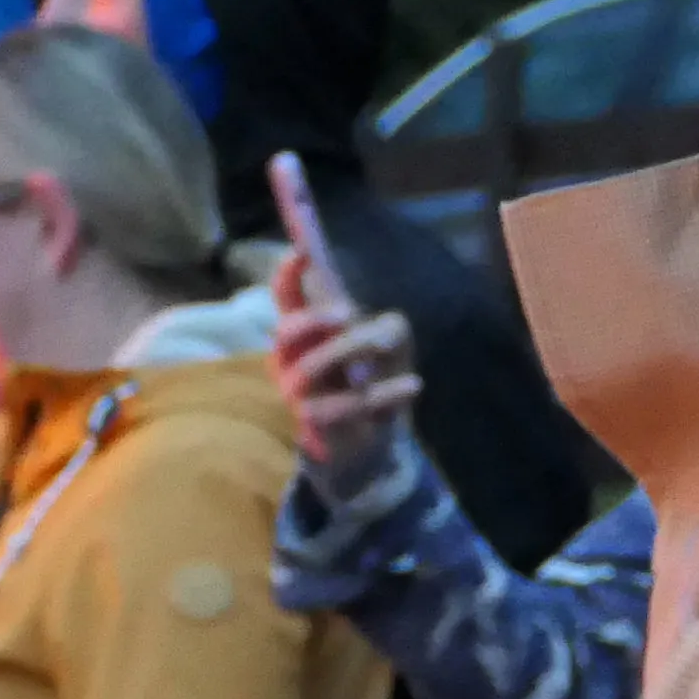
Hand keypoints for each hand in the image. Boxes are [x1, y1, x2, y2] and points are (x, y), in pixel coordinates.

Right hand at [267, 252, 422, 502]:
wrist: (374, 446)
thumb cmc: (375, 385)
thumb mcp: (391, 348)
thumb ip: (387, 328)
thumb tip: (376, 328)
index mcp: (306, 335)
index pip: (285, 300)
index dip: (287, 275)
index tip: (302, 252)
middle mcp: (291, 362)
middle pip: (285, 333)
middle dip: (314, 318)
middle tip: (347, 312)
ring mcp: (297, 397)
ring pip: (308, 370)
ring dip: (351, 351)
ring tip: (388, 345)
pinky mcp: (315, 428)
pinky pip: (342, 406)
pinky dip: (384, 393)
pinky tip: (414, 385)